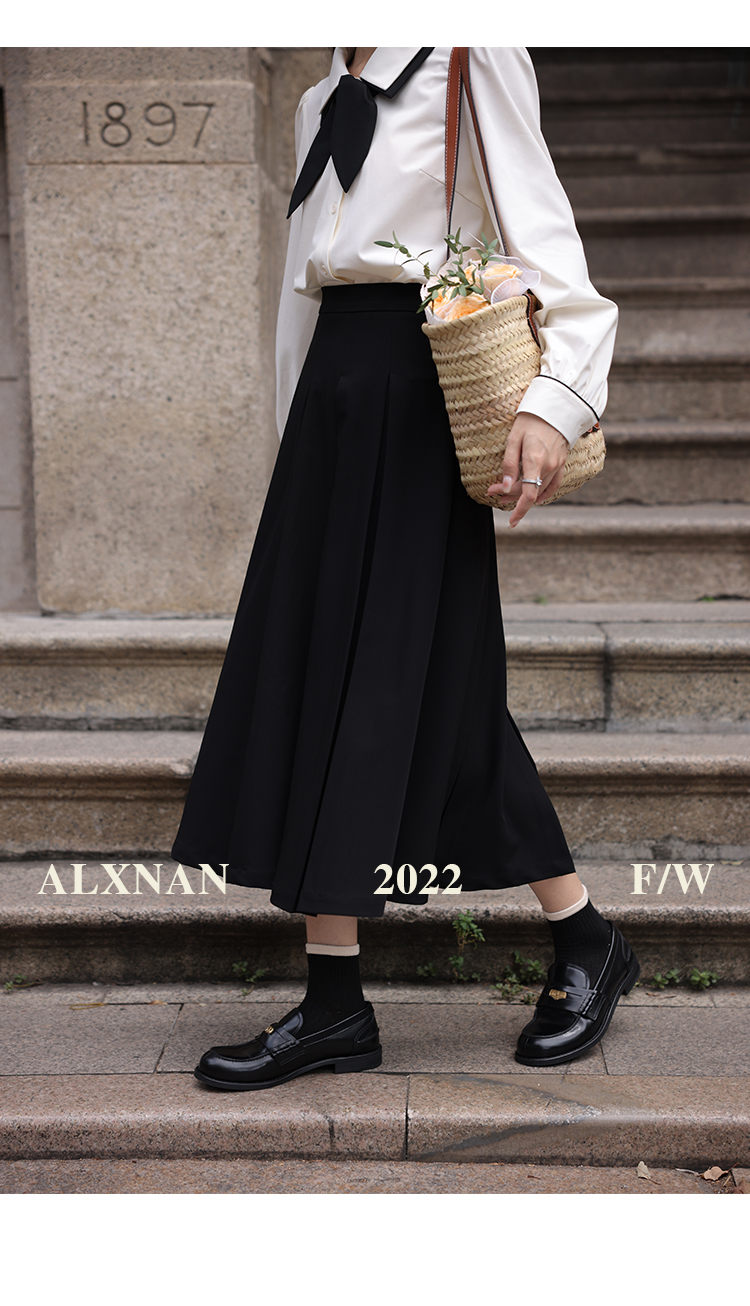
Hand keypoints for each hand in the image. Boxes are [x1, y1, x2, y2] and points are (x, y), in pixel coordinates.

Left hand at [487, 412, 569, 527]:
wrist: (554, 408)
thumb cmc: (531, 420)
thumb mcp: (513, 439)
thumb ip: (509, 464)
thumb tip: (506, 486)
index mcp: (535, 460)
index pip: (527, 493)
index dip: (518, 509)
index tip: (508, 516)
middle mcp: (548, 465)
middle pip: (530, 491)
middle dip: (510, 495)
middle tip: (494, 492)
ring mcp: (557, 465)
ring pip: (540, 489)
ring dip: (524, 495)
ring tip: (507, 494)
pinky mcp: (561, 463)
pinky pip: (554, 484)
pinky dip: (545, 494)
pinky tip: (536, 499)